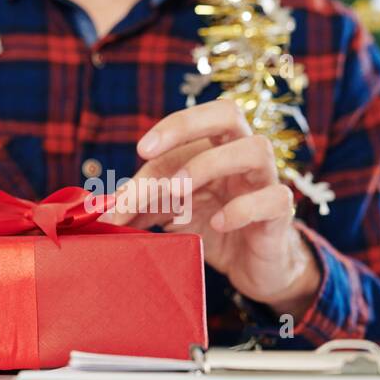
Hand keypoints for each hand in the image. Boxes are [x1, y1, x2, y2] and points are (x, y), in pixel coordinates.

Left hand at [102, 100, 320, 316]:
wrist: (254, 266)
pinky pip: (274, 197)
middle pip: (227, 113)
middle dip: (184, 125)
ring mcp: (265, 181)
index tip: (119, 197)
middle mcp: (242, 154)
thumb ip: (141, 206)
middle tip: (147, 151)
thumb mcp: (170, 213)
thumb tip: (99, 213)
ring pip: (255, 148)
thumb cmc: (213, 228)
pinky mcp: (280, 213)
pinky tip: (218, 224)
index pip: (181, 138)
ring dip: (210, 165)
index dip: (147, 163)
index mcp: (215, 146)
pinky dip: (243, 208)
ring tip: (179, 193)